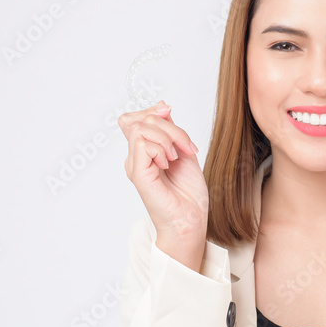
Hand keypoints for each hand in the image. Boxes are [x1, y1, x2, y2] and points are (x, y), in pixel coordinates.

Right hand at [117, 101, 208, 240]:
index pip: (134, 118)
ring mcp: (135, 165)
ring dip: (167, 137)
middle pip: (141, 120)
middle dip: (169, 125)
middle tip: (186, 146)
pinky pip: (142, 145)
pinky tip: (169, 164)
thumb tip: (162, 106)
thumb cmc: (188, 192)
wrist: (191, 219)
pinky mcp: (138, 174)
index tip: (170, 114)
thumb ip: (171, 130)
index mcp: (145, 151)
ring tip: (176, 157)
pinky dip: (161, 149)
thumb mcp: (183, 151)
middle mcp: (136, 157)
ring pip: (141, 129)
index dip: (152, 110)